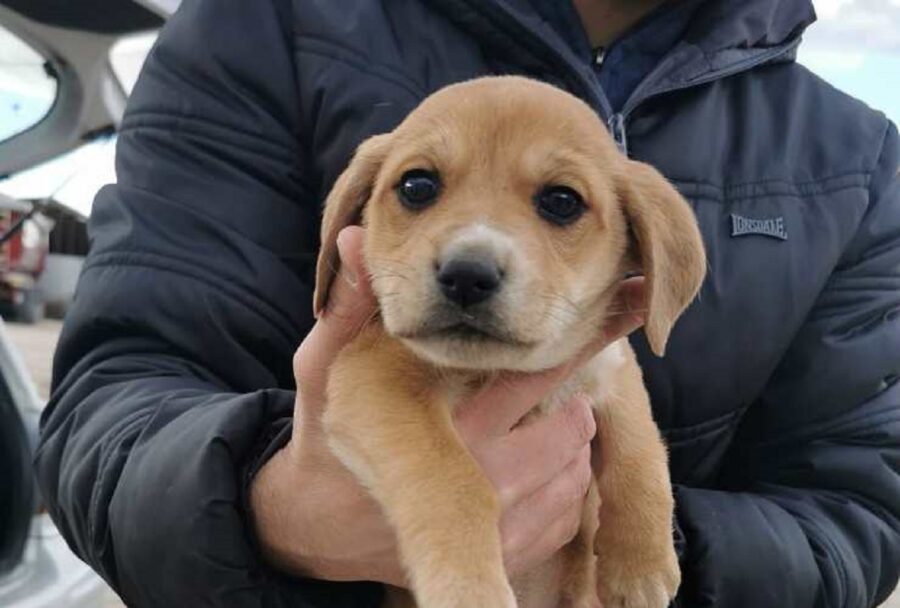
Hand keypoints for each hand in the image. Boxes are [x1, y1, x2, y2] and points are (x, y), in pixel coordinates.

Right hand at [250, 226, 645, 585]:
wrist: (318, 522)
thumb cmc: (328, 429)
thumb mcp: (326, 366)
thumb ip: (350, 307)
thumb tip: (355, 238)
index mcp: (443, 421)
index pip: (533, 371)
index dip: (587, 335)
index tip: (631, 296)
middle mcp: (483, 475)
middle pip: (570, 422)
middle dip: (577, 387)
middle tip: (572, 357)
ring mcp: (500, 525)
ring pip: (575, 464)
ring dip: (569, 432)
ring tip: (539, 411)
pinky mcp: (508, 554)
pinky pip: (568, 510)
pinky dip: (563, 479)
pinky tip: (534, 459)